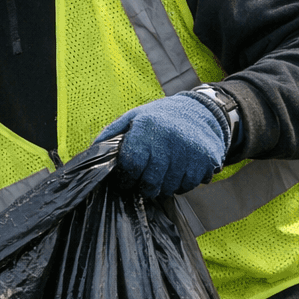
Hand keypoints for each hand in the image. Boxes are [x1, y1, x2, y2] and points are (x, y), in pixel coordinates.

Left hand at [95, 92, 228, 197]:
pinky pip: (189, 186)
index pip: (132, 166)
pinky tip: (179, 172)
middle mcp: (169, 140)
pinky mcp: (206, 161)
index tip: (126, 181)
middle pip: (150, 183)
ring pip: (170, 188)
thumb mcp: (135, 117)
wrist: (201, 110)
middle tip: (143, 182)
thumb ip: (113, 133)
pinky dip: (181, 184)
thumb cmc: (161, 117)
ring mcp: (190, 152)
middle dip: (144, 187)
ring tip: (162, 174)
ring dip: (163, 187)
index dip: (126, 179)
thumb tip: (93, 150)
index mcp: (147, 128)